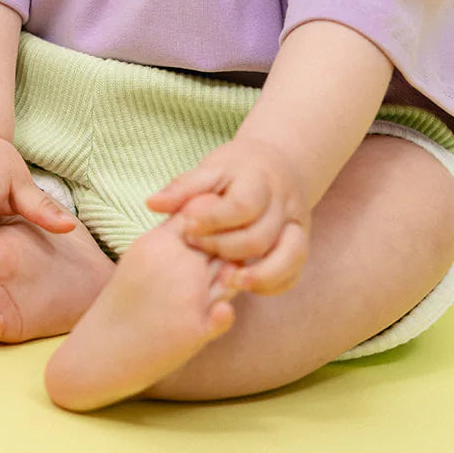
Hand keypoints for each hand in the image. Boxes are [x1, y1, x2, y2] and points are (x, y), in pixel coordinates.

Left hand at [147, 136, 310, 294]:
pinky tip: (248, 285)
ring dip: (259, 274)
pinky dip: (274, 282)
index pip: (242, 205)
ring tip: (228, 283)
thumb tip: (152, 204)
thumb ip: (183, 188)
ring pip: (289, 254)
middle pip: (261, 235)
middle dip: (226, 248)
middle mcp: (284, 201)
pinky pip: (295, 269)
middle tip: (198, 248)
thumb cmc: (234, 172)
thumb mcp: (209, 170)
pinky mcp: (301, 241)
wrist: (274, 166)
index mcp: (259, 178)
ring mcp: (297, 223)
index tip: (187, 226)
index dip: (213, 220)